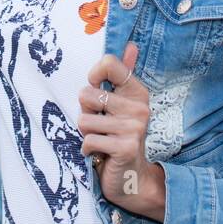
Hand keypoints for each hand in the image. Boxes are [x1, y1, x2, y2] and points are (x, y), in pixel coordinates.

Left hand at [78, 40, 164, 221]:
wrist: (132, 177)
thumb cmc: (120, 134)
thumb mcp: (122, 103)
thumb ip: (123, 74)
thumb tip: (130, 45)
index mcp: (137, 91)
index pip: (108, 63)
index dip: (92, 76)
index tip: (97, 90)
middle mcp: (139, 107)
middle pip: (86, 94)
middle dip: (85, 111)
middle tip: (100, 124)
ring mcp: (134, 128)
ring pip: (83, 119)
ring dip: (86, 133)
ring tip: (101, 139)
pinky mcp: (125, 148)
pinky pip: (88, 140)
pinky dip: (88, 149)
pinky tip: (101, 154)